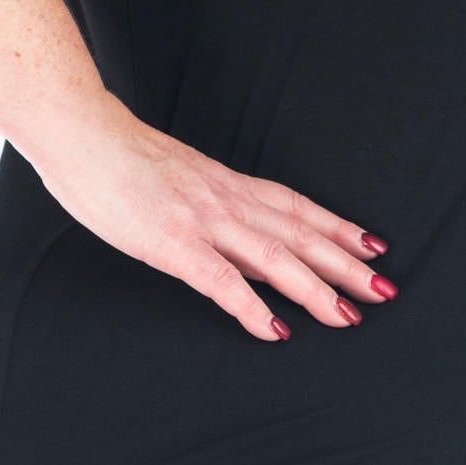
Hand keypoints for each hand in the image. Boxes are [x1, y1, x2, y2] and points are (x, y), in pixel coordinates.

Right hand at [28, 93, 397, 339]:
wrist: (81, 133)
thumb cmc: (121, 161)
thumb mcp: (181, 183)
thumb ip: (216, 215)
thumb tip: (246, 251)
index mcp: (228, 186)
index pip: (297, 208)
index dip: (339, 229)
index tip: (374, 248)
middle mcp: (227, 200)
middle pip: (300, 234)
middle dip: (345, 265)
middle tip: (384, 290)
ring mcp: (203, 221)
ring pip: (274, 256)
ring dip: (314, 289)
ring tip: (346, 317)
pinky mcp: (174, 244)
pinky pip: (221, 281)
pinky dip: (252, 308)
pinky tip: (275, 331)